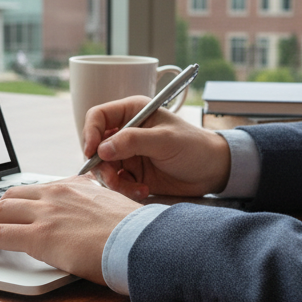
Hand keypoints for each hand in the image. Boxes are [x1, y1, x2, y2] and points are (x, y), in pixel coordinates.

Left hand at [0, 176, 140, 284]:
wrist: (140, 243)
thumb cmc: (135, 235)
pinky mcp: (39, 236)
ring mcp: (46, 213)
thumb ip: (98, 209)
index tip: (11, 209)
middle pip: (12, 196)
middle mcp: (57, 194)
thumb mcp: (115, 211)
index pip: (37, 189)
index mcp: (76, 187)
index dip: (19, 201)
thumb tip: (97, 220)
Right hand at [83, 96, 230, 199]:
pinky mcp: (132, 173)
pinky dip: (125, 189)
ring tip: (135, 188)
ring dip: (114, 181)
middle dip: (102, 165)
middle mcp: (126, 131)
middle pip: (95, 146)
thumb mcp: (165, 141)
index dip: (90, 133)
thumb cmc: (194, 147)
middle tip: (114, 178)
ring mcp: (127, 153)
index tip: (92, 152)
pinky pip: (116, 182)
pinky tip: (143, 190)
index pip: (98, 116)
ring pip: (103, 168)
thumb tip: (102, 149)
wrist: (212, 171)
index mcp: (132, 112)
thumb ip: (133, 142)